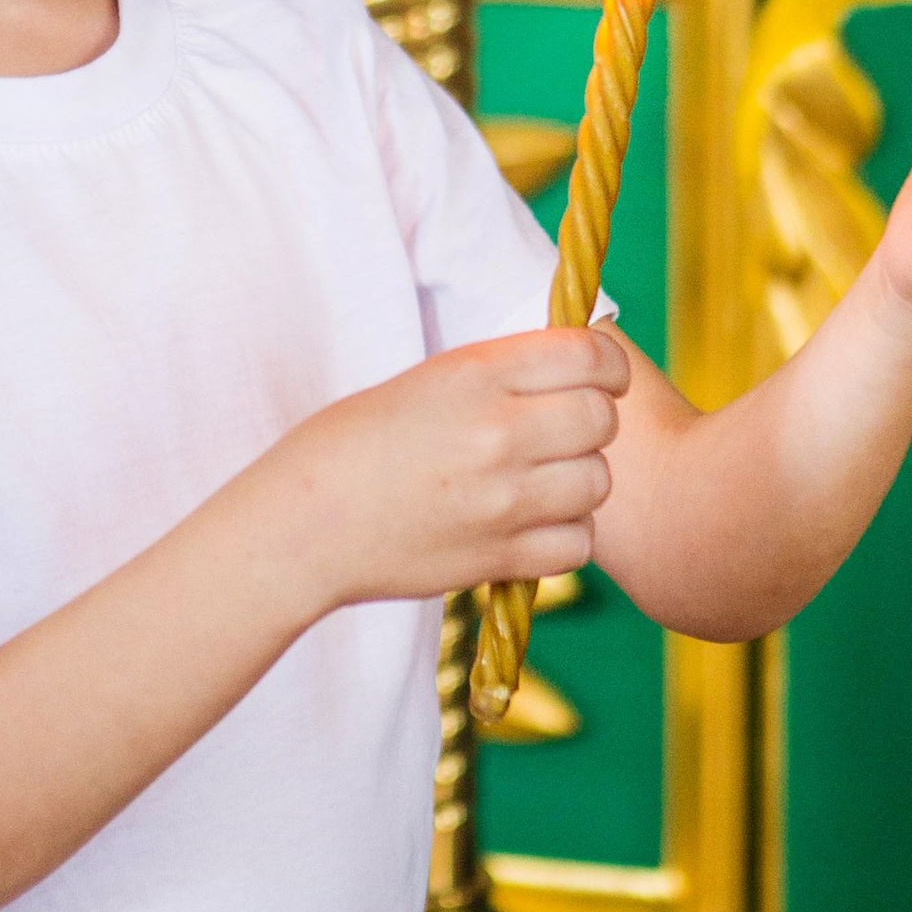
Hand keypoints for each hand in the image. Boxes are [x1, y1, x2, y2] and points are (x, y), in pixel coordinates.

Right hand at [264, 326, 627, 613]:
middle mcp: (498, 433)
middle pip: (602, 418)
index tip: (602, 375)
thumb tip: (569, 370)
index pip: (587, 354)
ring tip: (543, 481)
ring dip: (581, 480)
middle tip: (565, 432)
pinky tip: (532, 525)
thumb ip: (500, 375)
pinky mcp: (500, 557)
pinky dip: (565, 535)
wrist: (302, 526)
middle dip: (594, 421)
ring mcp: (503, 500)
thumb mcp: (427, 382)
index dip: (608, 363)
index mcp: (475, 375)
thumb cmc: (351, 444)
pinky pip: (578, 543)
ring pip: (598, 482)